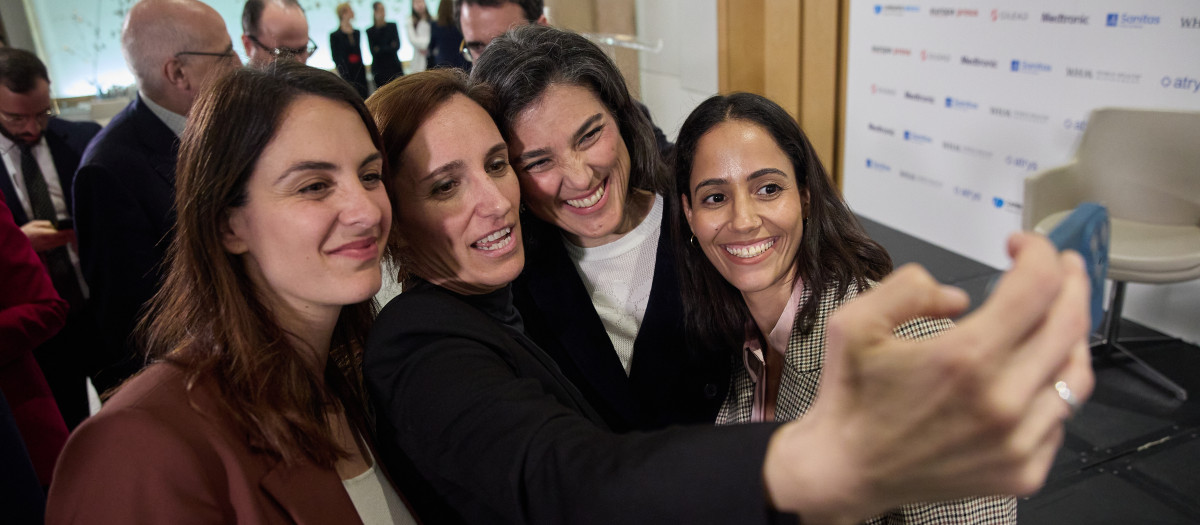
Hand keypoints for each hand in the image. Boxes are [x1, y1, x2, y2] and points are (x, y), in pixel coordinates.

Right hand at [21, 220, 74, 250]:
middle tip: (73, 229)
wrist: (18, 244)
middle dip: (69, 234)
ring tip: (70, 233)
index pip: (60, 233)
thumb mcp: (34, 224)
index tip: (72, 228)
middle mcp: (47, 241)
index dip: (67, 231)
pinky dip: (62, 241)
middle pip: (63, 238)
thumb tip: (55, 224)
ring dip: (67, 238)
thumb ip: (46, 223)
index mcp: (44, 234)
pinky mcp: (47, 248)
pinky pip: (58, 245)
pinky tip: (64, 237)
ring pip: (62, 242)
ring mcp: (48, 246)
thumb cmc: (25, 232)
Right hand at [763, 232, 1092, 523]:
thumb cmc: (851, 398)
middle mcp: (1001, 399)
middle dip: (1071, 280)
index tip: (1021, 245)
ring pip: (1076, 373)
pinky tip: (1031, 375)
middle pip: (1071, 323)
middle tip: (1060, 266)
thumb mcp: (855, 322)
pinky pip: (1060, 418)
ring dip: (1071, 335)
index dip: (1038, 252)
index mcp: (964, 358)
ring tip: (1056, 316)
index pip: (1037, 286)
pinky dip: (1053, 388)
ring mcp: (1017, 440)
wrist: (846, 470)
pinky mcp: (1023, 470)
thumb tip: (957, 297)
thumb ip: (908, 288)